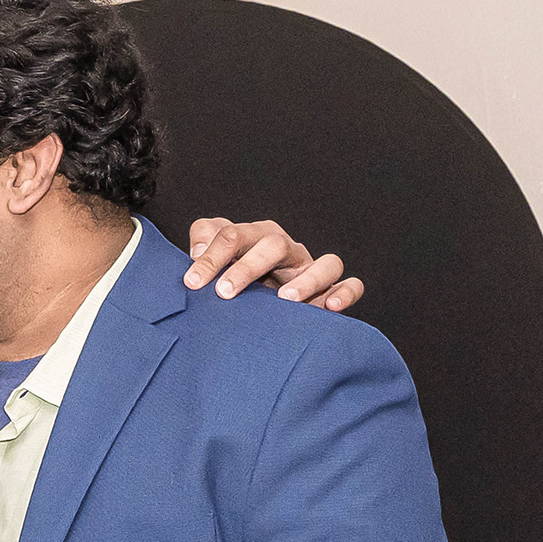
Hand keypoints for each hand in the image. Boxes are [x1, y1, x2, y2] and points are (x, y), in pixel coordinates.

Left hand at [183, 217, 363, 313]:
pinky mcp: (329, 291)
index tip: (193, 281)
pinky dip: (345, 292)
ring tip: (284, 299)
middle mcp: (286, 250)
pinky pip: (349, 285)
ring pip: (324, 263)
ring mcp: (309, 270)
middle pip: (275, 244)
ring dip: (307, 280)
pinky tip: (329, 307)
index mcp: (255, 238)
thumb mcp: (212, 259)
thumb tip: (197, 249)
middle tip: (225, 291)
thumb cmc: (228, 279)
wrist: (249, 307)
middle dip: (248, 266)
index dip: (212, 256)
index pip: (234, 235)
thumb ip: (204, 241)